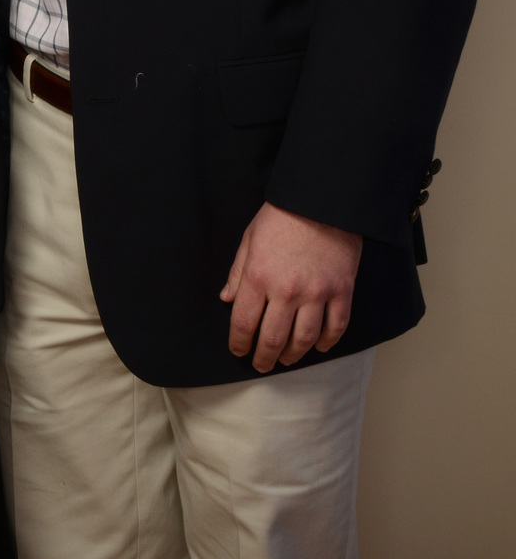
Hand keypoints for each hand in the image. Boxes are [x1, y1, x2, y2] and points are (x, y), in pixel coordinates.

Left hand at [219, 202, 362, 370]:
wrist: (322, 202)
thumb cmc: (281, 218)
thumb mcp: (249, 241)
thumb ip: (237, 273)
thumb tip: (227, 299)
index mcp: (258, 277)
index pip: (243, 322)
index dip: (239, 342)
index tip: (238, 350)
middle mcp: (286, 291)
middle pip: (273, 338)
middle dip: (264, 357)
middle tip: (261, 365)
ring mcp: (317, 293)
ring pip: (305, 338)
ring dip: (294, 354)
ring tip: (286, 359)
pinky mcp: (342, 291)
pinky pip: (336, 326)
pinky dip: (328, 342)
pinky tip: (320, 348)